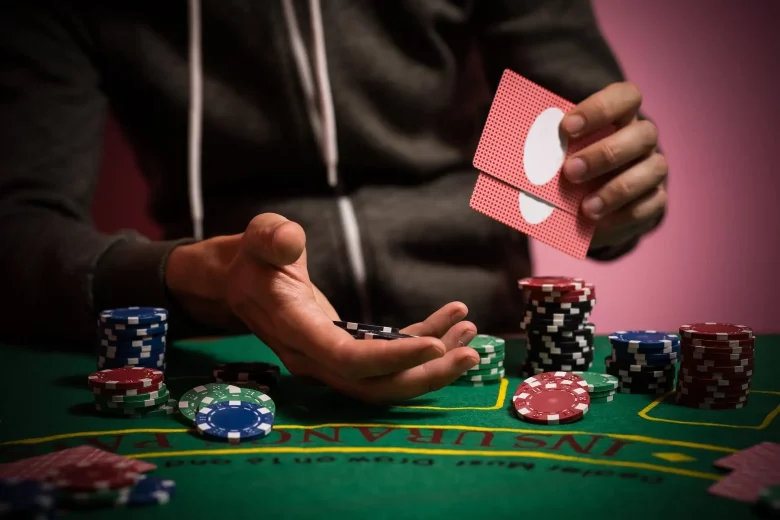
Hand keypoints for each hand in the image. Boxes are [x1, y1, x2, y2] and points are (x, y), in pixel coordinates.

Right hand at [166, 213, 479, 403]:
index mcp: (296, 331)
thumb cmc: (251, 258)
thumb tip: (288, 239)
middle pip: (376, 385)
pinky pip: (387, 357)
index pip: (348, 359)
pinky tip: (449, 322)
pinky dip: (420, 342)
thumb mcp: (256, 238)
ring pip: (387, 380)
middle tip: (471, 353)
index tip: (436, 344)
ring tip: (470, 335)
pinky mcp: (344, 350)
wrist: (238, 282)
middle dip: (426, 376)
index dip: (393, 358)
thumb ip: (270, 237)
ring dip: (432, 365)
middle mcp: (314, 357)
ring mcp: (330, 360)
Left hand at [560, 82, 667, 249]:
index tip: (567, 127)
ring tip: (585, 208)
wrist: (587, 211)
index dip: (600, 108)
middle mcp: (642, 139)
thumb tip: (509, 158)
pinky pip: (651, 204)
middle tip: (570, 172)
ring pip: (654, 169)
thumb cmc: (568, 172)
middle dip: (605, 153)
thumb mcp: (555, 159)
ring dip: (617, 189)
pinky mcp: (656, 200)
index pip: (625, 97)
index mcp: (620, 117)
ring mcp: (653, 169)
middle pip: (643, 133)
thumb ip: (545, 153)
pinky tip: (598, 222)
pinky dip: (624, 214)